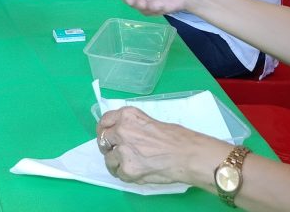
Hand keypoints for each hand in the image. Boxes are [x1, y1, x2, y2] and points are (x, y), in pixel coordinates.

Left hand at [97, 106, 214, 185]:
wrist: (187, 154)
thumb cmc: (175, 137)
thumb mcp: (148, 121)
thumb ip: (132, 126)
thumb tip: (121, 134)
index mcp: (127, 116)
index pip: (104, 121)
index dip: (104, 130)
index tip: (106, 136)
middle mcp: (121, 130)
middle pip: (103, 140)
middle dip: (109, 147)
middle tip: (118, 152)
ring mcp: (123, 150)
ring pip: (108, 160)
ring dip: (116, 163)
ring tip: (131, 164)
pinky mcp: (127, 169)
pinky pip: (119, 174)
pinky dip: (126, 175)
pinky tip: (138, 171)